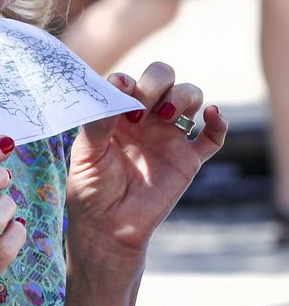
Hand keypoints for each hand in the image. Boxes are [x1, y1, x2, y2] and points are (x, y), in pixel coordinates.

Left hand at [66, 63, 226, 287]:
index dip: (128, 80)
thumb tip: (117, 85)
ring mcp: (168, 136)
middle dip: (157, 82)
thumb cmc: (90, 189)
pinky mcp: (188, 159)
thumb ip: (99, 120)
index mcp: (116, 113)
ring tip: (164, 115)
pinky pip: (213, 136)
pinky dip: (219, 122)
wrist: (109, 227)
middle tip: (142, 107)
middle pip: (164, 78)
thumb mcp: (86, 153)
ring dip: (183, 95)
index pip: (129, 80)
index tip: (121, 92)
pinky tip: (212, 115)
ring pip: (189, 96)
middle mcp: (144, 118)